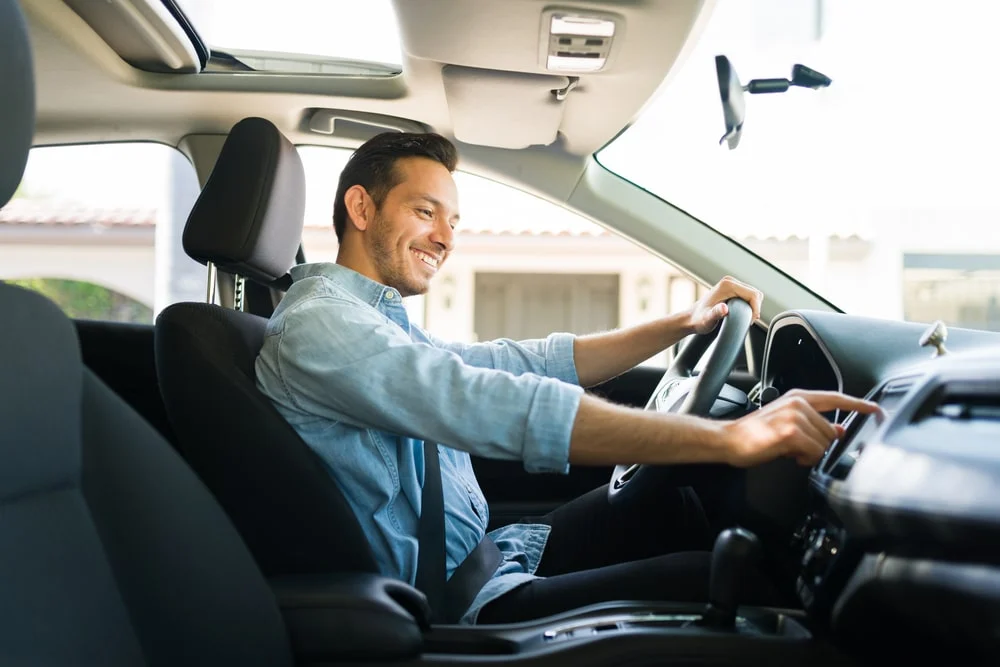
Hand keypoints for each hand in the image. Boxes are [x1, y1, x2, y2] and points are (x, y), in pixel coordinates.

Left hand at [688, 276, 763, 334]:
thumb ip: (716, 313)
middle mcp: (730, 281)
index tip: (749, 321)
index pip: (753, 295)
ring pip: (753, 295)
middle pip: (755, 293)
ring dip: (753, 307)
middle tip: (747, 321)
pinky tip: (742, 314)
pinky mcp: (732, 289)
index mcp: (727, 285)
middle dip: (755, 308)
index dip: (755, 309)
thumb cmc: (699, 320)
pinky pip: (748, 296)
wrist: (692, 318)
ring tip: (744, 319)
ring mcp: (731, 284)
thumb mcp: (708, 319)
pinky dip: (749, 305)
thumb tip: (724, 308)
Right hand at [720, 389, 882, 466]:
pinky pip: (814, 452)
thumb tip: (838, 429)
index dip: (859, 404)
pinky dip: (805, 459)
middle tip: (798, 450)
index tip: (876, 409)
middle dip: (820, 446)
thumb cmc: (754, 434)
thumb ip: (814, 424)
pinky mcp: (791, 433)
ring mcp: (795, 417)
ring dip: (811, 454)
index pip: (836, 398)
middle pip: (831, 431)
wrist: (729, 439)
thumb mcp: (787, 423)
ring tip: (791, 451)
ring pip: (824, 443)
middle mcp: (799, 404)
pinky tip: (790, 455)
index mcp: (798, 398)